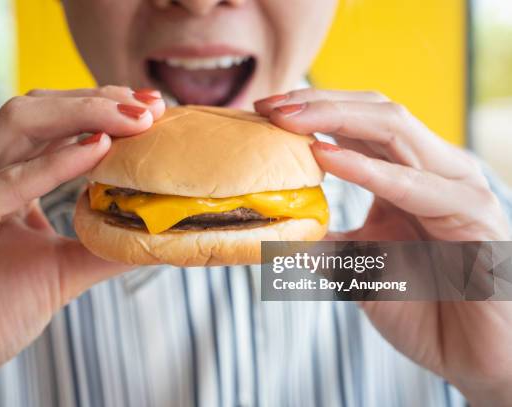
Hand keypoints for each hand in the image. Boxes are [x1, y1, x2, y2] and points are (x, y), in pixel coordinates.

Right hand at [0, 86, 164, 385]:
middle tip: (148, 106)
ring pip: (19, 125)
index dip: (102, 108)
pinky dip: (52, 165)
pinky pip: (3, 183)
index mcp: (1, 175)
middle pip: (38, 110)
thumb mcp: (63, 269)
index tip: (151, 108)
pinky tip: (95, 151)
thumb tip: (155, 230)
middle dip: (97, 101)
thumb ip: (104, 244)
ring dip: (82, 115)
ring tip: (132, 118)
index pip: (53, 122)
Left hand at [255, 89, 511, 405]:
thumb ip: (322, 242)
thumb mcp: (355, 268)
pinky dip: (367, 169)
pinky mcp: (472, 215)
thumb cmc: (423, 308)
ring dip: (335, 118)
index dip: (311, 109)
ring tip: (285, 117)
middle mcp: (434, 170)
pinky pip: (414, 185)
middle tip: (266, 104)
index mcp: (409, 175)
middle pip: (374, 112)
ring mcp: (456, 187)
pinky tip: (324, 157)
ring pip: (395, 130)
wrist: (477, 357)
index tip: (261, 110)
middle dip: (316, 103)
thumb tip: (272, 229)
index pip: (358, 122)